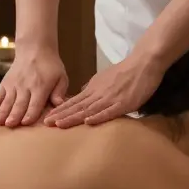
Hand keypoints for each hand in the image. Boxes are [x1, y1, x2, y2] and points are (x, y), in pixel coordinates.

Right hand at [0, 46, 68, 126]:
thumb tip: (59, 104)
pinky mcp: (5, 83)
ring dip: (2, 112)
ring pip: (7, 100)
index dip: (30, 113)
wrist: (34, 49)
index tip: (25, 122)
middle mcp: (25, 86)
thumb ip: (59, 92)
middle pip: (19, 103)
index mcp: (40, 86)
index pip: (35, 103)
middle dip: (14, 115)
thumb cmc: (50, 66)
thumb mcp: (61, 77)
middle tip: (9, 125)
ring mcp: (13, 84)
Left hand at [45, 51, 166, 128]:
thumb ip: (92, 89)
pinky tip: (88, 122)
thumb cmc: (125, 73)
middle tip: (46, 123)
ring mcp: (111, 98)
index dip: (60, 110)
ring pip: (89, 110)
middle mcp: (98, 94)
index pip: (73, 102)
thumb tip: (81, 96)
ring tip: (59, 124)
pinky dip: (98, 116)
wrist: (143, 64)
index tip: (47, 118)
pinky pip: (110, 111)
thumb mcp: (104, 79)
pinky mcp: (124, 103)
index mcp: (93, 90)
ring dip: (73, 117)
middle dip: (61, 115)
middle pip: (77, 106)